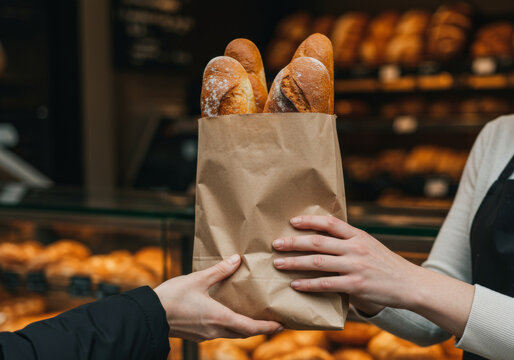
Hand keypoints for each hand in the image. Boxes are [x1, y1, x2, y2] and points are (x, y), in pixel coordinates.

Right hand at [154, 255, 282, 341]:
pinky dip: (230, 327)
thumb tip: (237, 259)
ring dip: (244, 328)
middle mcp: (215, 329)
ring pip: (231, 333)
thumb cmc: (172, 297)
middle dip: (259, 329)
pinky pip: (219, 332)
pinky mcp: (197, 334)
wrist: (149, 315)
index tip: (280, 325)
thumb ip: (219, 270)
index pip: (250, 327)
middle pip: (243, 333)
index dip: (266, 327)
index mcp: (219, 317)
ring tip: (253, 319)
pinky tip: (227, 317)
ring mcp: (205, 334)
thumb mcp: (198, 279)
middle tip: (272, 323)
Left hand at [272, 215, 422, 309]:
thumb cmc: (386, 264)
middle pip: (318, 242)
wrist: (410, 284)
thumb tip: (322, 237)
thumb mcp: (370, 245)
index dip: (309, 220)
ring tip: (278, 264)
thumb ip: (349, 241)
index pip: (330, 223)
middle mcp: (355, 248)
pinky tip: (296, 284)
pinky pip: (326, 284)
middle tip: (276, 244)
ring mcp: (355, 266)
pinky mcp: (356, 286)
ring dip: (295, 263)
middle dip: (294, 242)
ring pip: (318, 263)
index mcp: (358, 235)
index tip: (292, 221)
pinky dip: (308, 284)